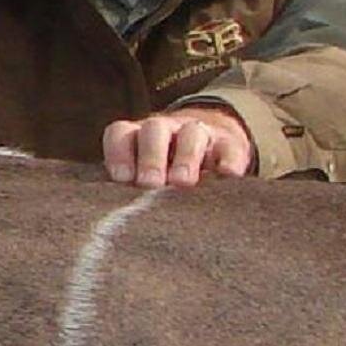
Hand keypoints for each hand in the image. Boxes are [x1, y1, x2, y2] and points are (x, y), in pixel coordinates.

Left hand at [102, 105, 254, 188]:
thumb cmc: (166, 171)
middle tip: (149, 184)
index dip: (119, 153)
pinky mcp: (230, 145)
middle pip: (155, 130)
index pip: (121, 133)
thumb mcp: (144, 175)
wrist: (212, 144)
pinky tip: (226, 175)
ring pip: (192, 134)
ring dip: (186, 157)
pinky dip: (228, 161)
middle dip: (150, 157)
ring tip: (182, 183)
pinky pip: (230, 148)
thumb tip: (115, 215)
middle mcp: (167, 130)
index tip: (122, 179)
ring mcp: (200, 134)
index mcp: (138, 137)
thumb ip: (130, 188)